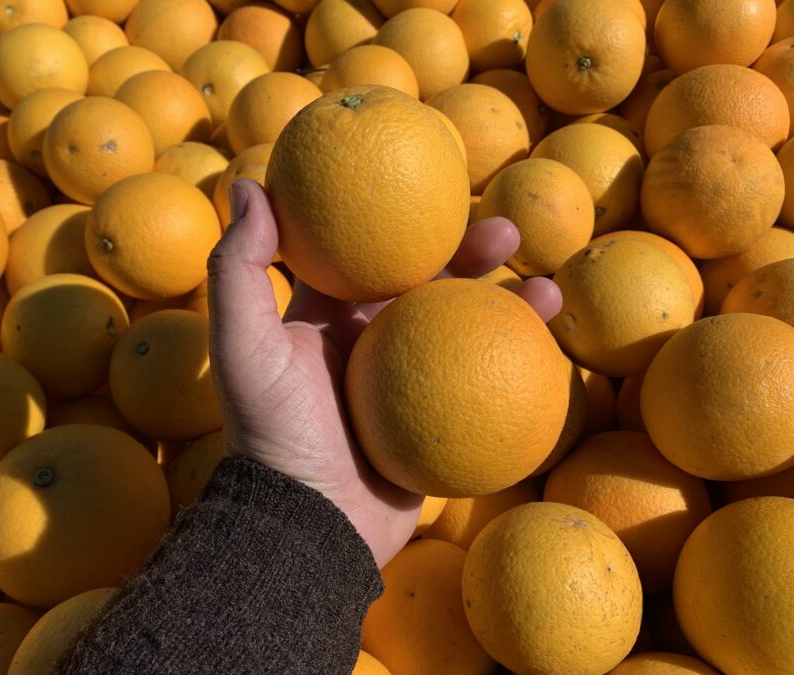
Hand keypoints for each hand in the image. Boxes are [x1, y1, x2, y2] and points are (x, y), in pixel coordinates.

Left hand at [206, 179, 561, 567]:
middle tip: (510, 233)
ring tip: (553, 291)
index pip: (372, 256)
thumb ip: (238, 270)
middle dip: (472, 256)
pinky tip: (555, 350)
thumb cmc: (274, 436)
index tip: (436, 189)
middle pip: (431, 287)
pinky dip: (520, 368)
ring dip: (511, 307)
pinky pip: (486, 388)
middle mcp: (371, 346)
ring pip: (468, 334)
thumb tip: (247, 182)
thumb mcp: (247, 348)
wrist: (308, 527)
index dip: (404, 222)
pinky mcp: (438, 428)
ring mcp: (408, 389)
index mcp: (329, 321)